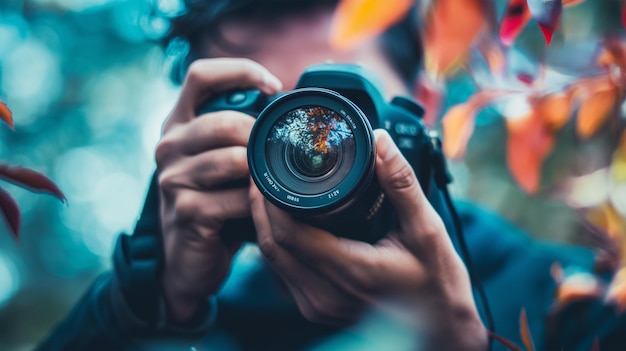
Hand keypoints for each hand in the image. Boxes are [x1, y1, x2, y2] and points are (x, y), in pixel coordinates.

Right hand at [155, 58, 281, 321]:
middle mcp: (168, 145)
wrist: (189, 260)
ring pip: (234, 160)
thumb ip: (242, 135)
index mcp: (179, 124)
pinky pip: (237, 198)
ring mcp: (172, 179)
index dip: (241, 71)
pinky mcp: (186, 211)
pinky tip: (263, 210)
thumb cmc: (216, 204)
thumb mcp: (224, 162)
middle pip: (224, 121)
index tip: (275, 87)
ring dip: (262, 174)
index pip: (201, 75)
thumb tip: (291, 112)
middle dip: (262, 138)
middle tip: (282, 155)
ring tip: (275, 185)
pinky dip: (258, 204)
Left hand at [249, 129, 486, 349]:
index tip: (267, 171)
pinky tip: (284, 221)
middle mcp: (327, 295)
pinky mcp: (318, 309)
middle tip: (261, 174)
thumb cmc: (438, 285)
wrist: (441, 331)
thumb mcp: (427, 230)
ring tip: (268, 191)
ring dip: (265, 225)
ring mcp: (319, 306)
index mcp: (351, 271)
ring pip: (273, 261)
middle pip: (273, 245)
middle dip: (260, 207)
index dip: (270, 199)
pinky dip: (278, 244)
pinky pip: (283, 273)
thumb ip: (401, 184)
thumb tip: (379, 142)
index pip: (290, 233)